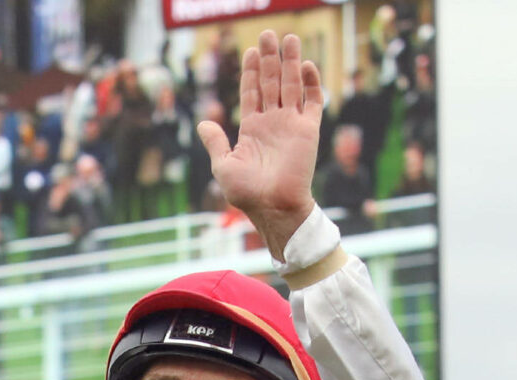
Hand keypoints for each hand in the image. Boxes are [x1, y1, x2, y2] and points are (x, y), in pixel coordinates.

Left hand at [196, 30, 323, 260]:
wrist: (274, 207)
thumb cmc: (247, 194)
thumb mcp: (223, 166)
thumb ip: (215, 143)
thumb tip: (203, 123)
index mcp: (252, 130)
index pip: (252, 93)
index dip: (251, 72)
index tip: (250, 50)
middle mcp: (273, 123)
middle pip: (271, 83)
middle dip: (269, 59)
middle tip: (268, 35)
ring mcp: (291, 124)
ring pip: (292, 85)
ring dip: (290, 62)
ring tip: (289, 38)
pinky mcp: (308, 130)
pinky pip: (313, 102)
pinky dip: (311, 83)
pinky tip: (306, 64)